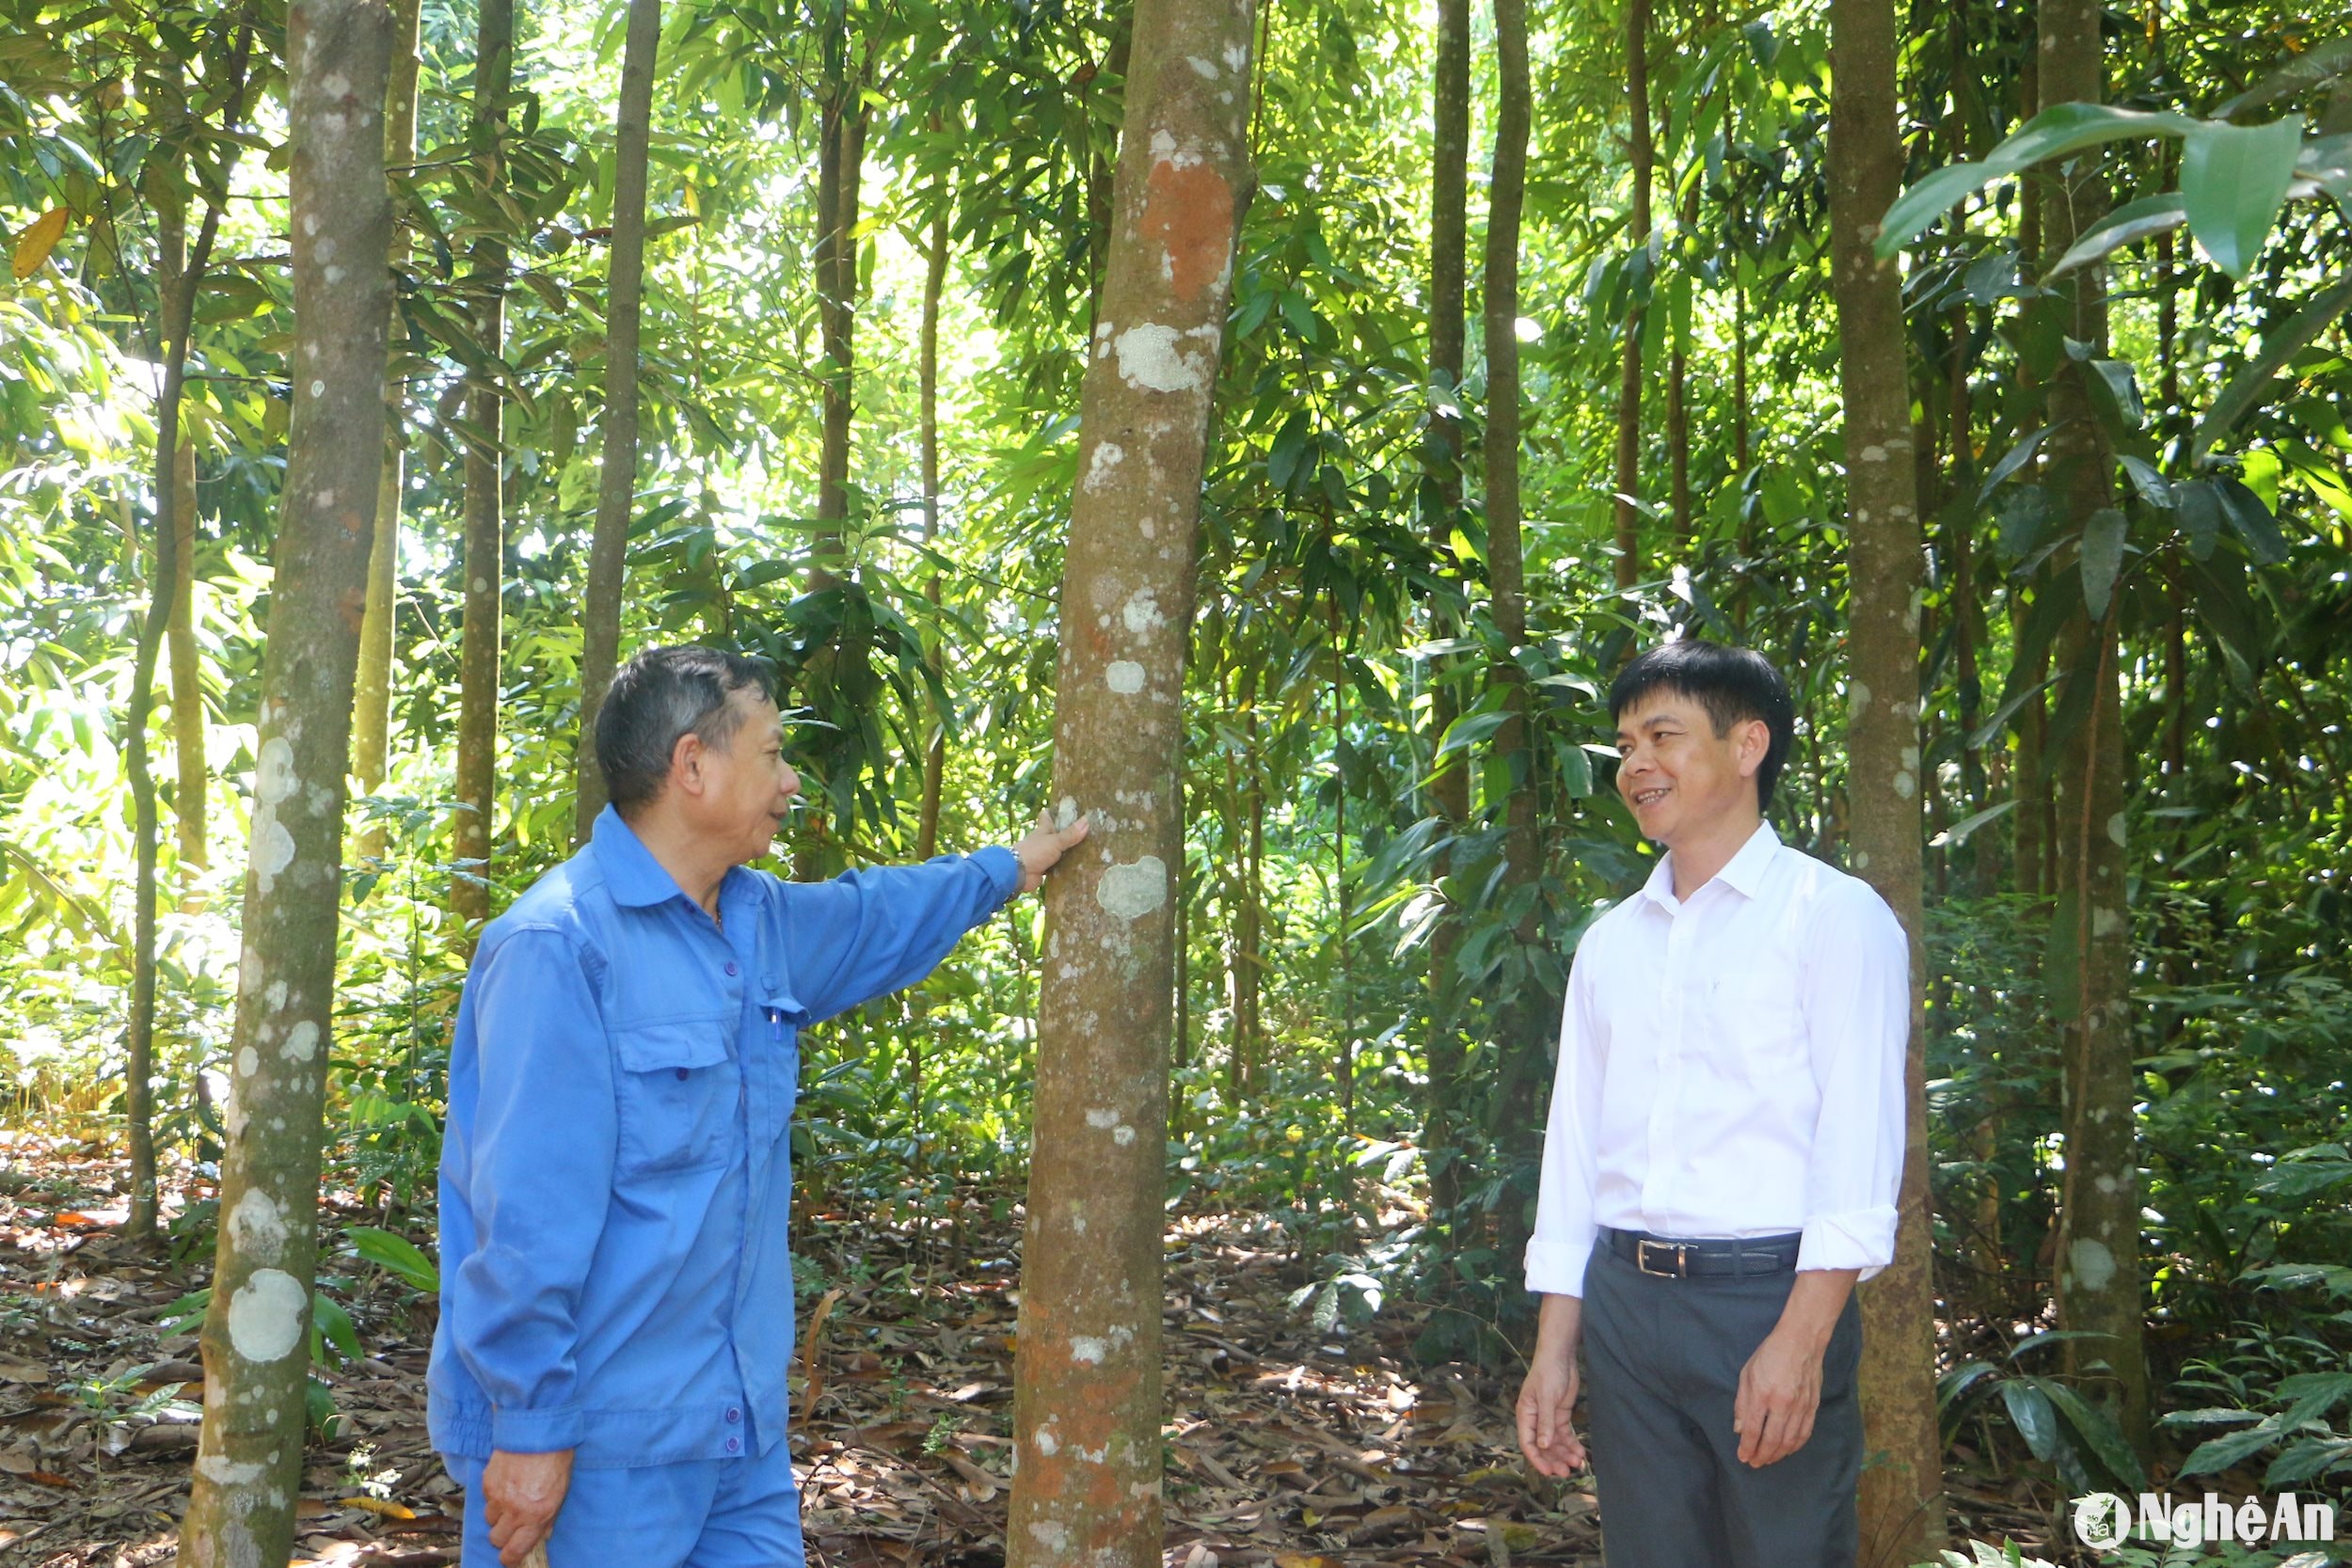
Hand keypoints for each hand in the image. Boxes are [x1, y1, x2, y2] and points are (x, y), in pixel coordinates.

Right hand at [482, 1447, 571, 1566]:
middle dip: (503, 1536)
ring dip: (498, 1515)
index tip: (511, 1557)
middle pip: (496, 1539)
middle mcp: (515, 1511)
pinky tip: (507, 1482)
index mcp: (537, 1516)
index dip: (510, 1558)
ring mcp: (498, 1498)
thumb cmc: (556, 1460)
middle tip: (512, 1524)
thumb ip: (548, 1517)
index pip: (514, 1551)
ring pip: (490, 1520)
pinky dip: (494, 1496)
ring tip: (511, 1498)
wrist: (538, 1430)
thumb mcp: (561, 1492)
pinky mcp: (487, 1484)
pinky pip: (486, 1500)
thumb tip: (541, 1534)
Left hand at [1011, 808, 1090, 894]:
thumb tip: (1087, 820)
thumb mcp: (1055, 841)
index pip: (1047, 816)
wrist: (1018, 873)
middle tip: (1086, 831)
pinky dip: (1066, 866)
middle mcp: (1043, 841)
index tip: (1067, 809)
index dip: (1054, 812)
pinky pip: (1058, 866)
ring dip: (1069, 852)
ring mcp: (1043, 855)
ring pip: (1059, 851)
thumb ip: (1070, 834)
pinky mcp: (1045, 869)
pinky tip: (1079, 867)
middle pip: (1056, 834)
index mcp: (1043, 830)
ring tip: (1088, 850)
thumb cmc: (1034, 852)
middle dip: (1068, 833)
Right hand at [1515, 1353, 1587, 1476]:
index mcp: (1525, 1415)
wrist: (1560, 1357)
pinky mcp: (1561, 1416)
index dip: (1537, 1459)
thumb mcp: (1546, 1398)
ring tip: (1578, 1462)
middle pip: (1543, 1447)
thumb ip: (1545, 1422)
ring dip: (1565, 1454)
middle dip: (1554, 1460)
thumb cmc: (1547, 1373)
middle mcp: (1535, 1420)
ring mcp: (1549, 1419)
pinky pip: (1566, 1436)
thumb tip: (1543, 1445)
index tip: (1549, 1472)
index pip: (1528, 1443)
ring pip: (1556, 1444)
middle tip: (1567, 1471)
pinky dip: (1572, 1444)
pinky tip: (1580, 1452)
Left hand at [1734, 1326, 1824, 1465]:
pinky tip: (1787, 1450)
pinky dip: (1795, 1446)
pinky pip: (1805, 1433)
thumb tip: (1740, 1429)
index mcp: (1763, 1395)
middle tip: (1754, 1463)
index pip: (1754, 1430)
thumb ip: (1742, 1403)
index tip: (1743, 1457)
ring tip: (1768, 1460)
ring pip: (1790, 1441)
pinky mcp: (1813, 1406)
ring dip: (1778, 1455)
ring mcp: (1801, 1407)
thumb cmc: (1770, 1354)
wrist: (1801, 1341)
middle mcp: (1783, 1404)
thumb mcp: (1747, 1374)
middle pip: (1772, 1440)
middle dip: (1762, 1456)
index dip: (1747, 1447)